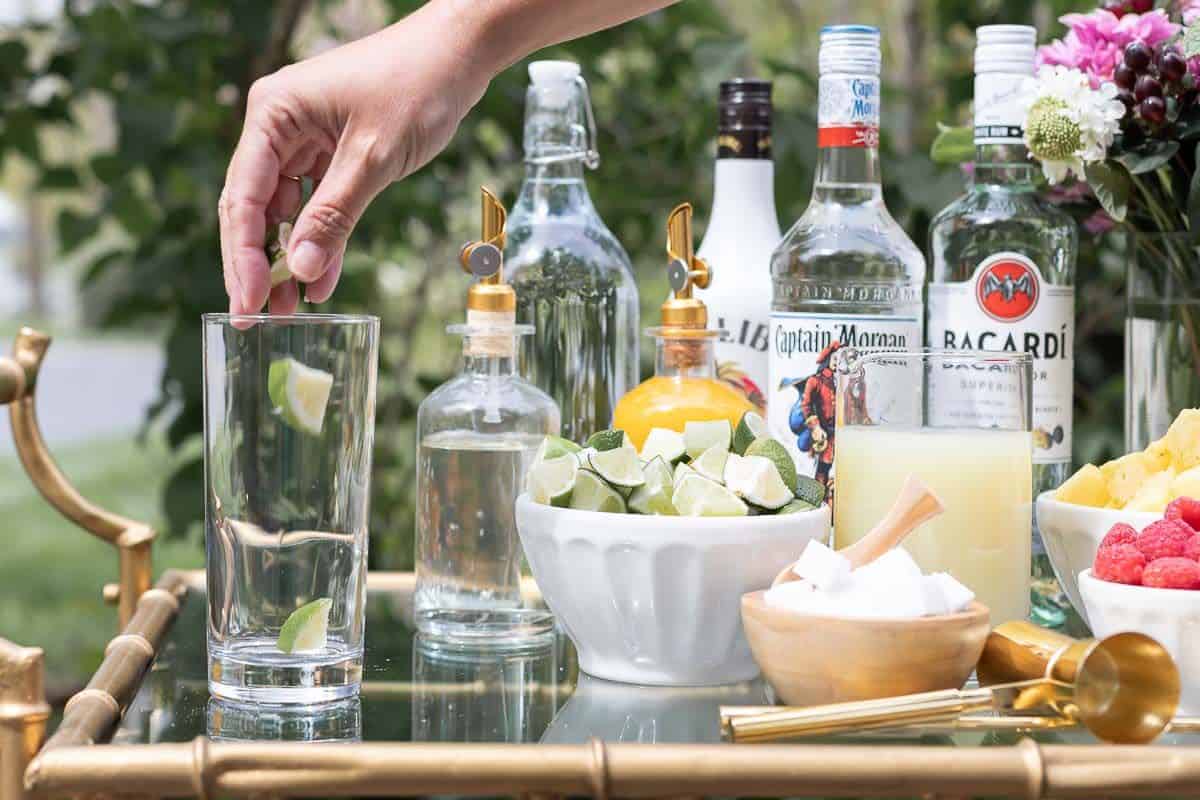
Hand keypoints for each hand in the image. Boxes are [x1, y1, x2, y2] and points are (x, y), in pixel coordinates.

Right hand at [218, 1, 489, 313]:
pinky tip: (321, 279)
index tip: (248, 301)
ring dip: (290, 257)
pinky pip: (315, 202)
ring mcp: (303, 137)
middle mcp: (278, 124)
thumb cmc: (417, 87)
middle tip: (257, 317)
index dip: (243, 255)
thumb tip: (298, 270)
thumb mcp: (374, 158)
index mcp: (273, 113)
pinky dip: (320, 238)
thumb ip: (334, 215)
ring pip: (284, 210)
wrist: (458, 54)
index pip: (243, 196)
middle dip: (257, 264)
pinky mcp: (329, 149)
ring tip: (290, 309)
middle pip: (253, 206)